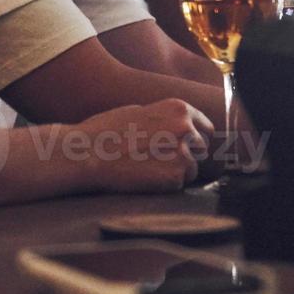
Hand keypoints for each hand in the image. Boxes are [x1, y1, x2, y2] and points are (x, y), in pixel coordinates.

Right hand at [74, 99, 213, 192]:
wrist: (87, 153)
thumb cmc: (106, 131)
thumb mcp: (139, 111)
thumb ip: (165, 118)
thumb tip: (181, 127)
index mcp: (178, 109)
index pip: (206, 127)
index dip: (196, 138)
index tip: (187, 146)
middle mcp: (186, 128)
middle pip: (202, 148)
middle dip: (187, 155)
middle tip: (161, 160)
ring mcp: (183, 154)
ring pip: (192, 168)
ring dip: (177, 171)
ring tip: (148, 168)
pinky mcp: (174, 178)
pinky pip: (179, 184)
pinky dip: (166, 184)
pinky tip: (145, 177)